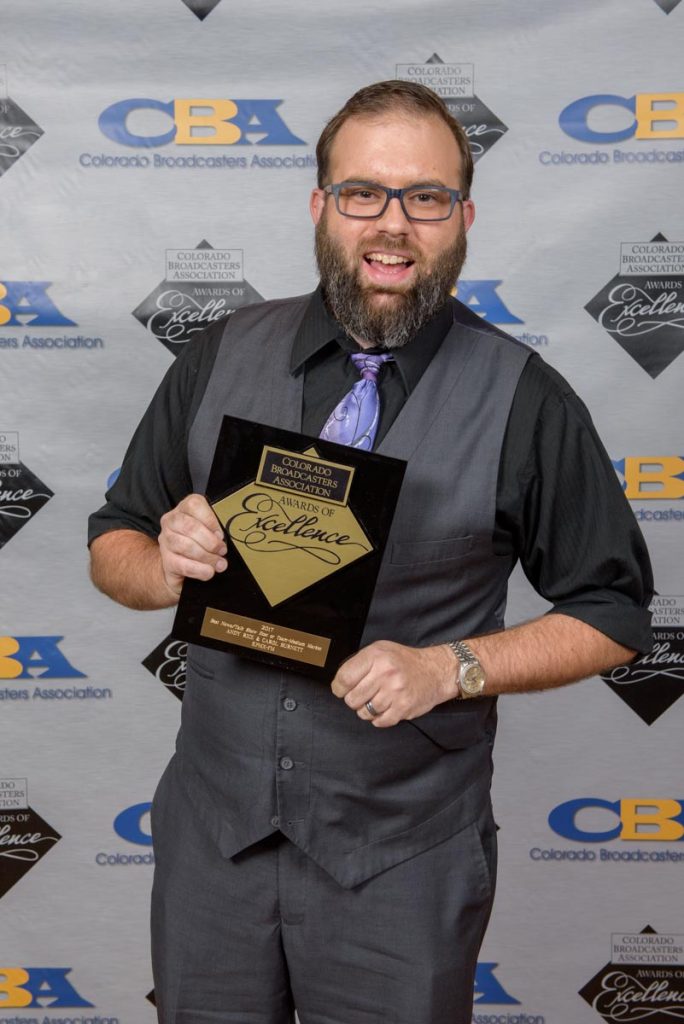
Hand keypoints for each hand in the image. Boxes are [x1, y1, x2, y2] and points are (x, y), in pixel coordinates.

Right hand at [158, 493, 227, 595]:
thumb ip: (216, 530)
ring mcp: (165, 540)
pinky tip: (208, 572)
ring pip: (185, 546)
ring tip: (219, 564)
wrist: (180, 565)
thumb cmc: (200, 542)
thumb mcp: (209, 530)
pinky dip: (199, 570)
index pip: (194, 505)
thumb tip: (224, 540)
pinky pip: (182, 565)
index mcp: (184, 508)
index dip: (211, 521)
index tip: (221, 535)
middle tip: (222, 551)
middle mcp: (171, 521)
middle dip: (211, 542)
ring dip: (207, 557)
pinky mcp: (166, 560)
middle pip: (190, 527)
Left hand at [330, 640, 458, 727]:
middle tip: (363, 694)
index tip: (341, 690)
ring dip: (367, 710)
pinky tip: (385, 708)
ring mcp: (395, 692)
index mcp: (376, 656)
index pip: (344, 678)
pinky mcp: (404, 708)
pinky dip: (379, 718)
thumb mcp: (380, 649)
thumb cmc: (404, 660)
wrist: (435, 670)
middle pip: (352, 699)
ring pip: (364, 712)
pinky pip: (380, 722)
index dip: (338, 688)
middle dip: (354, 699)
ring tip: (376, 700)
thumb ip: (359, 663)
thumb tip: (339, 683)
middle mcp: (385, 673)